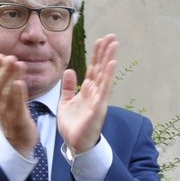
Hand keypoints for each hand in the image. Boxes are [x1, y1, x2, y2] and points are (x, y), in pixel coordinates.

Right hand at [0, 55, 36, 152]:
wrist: (18, 145)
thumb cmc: (16, 122)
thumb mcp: (12, 104)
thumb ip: (10, 90)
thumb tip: (11, 74)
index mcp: (0, 100)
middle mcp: (1, 105)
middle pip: (0, 84)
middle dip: (4, 69)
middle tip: (9, 56)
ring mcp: (8, 113)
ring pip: (7, 92)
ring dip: (11, 76)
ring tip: (16, 64)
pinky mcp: (18, 120)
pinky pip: (17, 105)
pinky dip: (17, 93)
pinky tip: (20, 83)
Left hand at [57, 34, 117, 154]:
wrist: (75, 145)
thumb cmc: (73, 126)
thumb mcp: (65, 102)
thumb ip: (67, 87)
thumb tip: (69, 70)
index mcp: (86, 91)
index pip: (93, 69)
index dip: (96, 54)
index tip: (101, 40)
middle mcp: (95, 93)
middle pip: (100, 68)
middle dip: (105, 52)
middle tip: (112, 36)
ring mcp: (98, 99)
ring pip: (104, 75)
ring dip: (109, 59)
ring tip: (114, 45)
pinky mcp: (98, 108)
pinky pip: (103, 90)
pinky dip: (107, 76)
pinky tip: (111, 64)